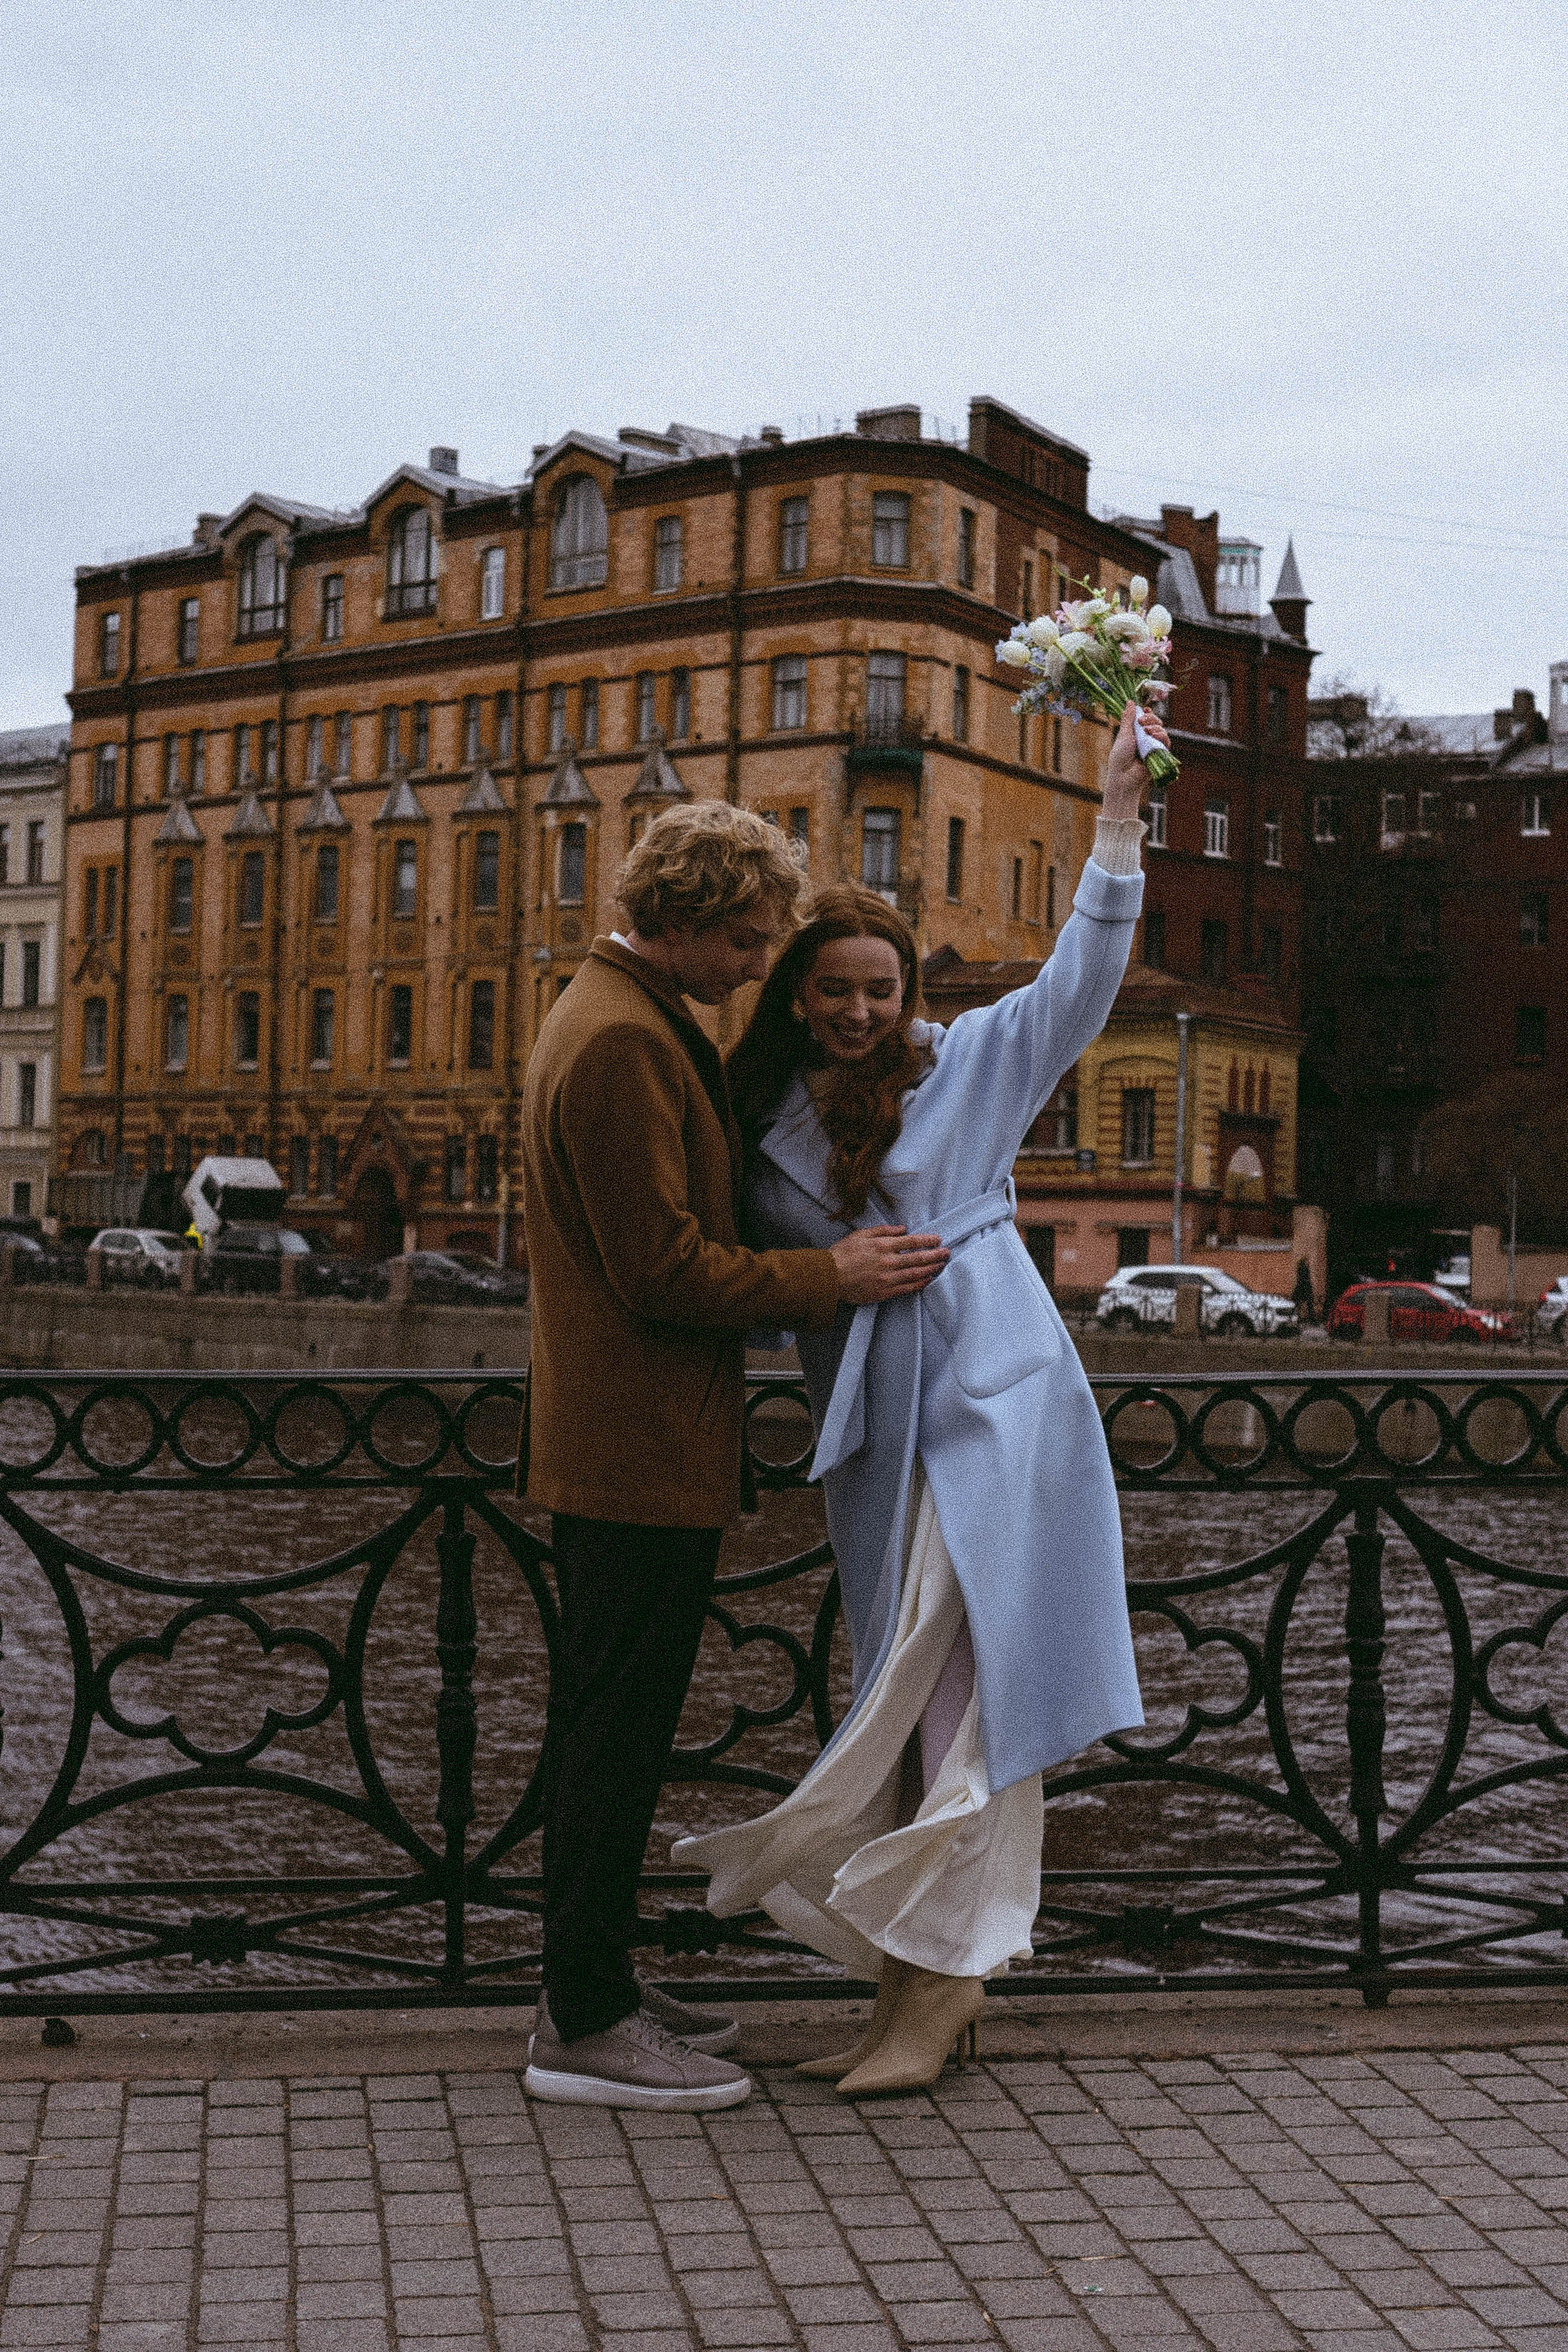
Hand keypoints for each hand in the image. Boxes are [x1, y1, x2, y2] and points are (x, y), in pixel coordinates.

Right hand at [831, 1224, 948, 1304]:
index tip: (938, 1239)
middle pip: (918, 1258)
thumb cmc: (841, 1254)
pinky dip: (920, 1284)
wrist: (827, 1278)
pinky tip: (928, 1279)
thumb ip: (882, 1230)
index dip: (927, 1240)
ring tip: (942, 1265)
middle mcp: (887, 1261)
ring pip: (916, 1273)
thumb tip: (902, 1229)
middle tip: (947, 1252)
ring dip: (931, 1268)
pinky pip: (907, 1288)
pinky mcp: (883, 1292)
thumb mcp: (860, 1235)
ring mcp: (887, 1278)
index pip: (912, 1242)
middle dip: (935, 1255)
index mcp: (882, 1245)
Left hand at [1103, 700, 1170, 820]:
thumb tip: (1130, 702)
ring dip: (1156, 727)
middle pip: (1155, 722)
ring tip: (1147, 731)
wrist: (1124, 776)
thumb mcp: (1123, 735)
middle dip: (1151, 718)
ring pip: (1162, 730)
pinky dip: (1162, 736)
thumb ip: (1128, 719)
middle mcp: (1146, 738)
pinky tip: (1154, 736)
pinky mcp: (1160, 754)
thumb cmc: (1120, 757)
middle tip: (1142, 721)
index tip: (1144, 710)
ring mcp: (1153, 746)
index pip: (1145, 718)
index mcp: (1136, 733)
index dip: (1147, 712)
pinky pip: (1166, 741)